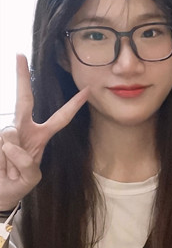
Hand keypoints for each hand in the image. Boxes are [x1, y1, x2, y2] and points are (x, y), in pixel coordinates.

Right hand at [0, 54, 88, 209]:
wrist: (1, 191)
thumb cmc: (18, 181)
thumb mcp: (31, 176)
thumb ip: (26, 162)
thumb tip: (10, 142)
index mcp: (41, 136)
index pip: (61, 117)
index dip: (74, 105)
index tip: (87, 89)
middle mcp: (23, 129)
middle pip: (23, 100)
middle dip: (22, 77)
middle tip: (19, 55)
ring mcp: (6, 133)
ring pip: (9, 136)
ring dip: (10, 159)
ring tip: (7, 169)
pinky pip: (4, 146)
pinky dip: (3, 160)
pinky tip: (0, 166)